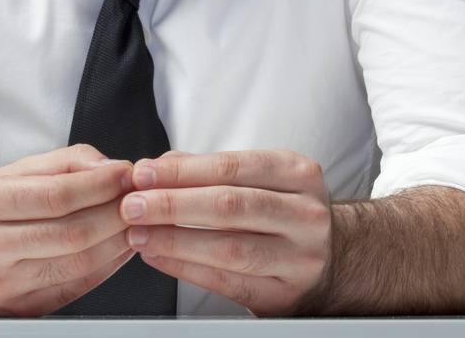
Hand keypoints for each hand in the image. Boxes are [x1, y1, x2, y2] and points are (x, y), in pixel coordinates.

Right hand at [0, 144, 136, 315]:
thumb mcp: (4, 175)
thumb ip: (60, 164)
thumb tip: (107, 167)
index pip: (55, 195)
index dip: (100, 185)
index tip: (126, 173)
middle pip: (73, 232)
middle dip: (117, 213)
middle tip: (140, 198)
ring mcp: (3, 283)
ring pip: (79, 263)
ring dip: (118, 241)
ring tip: (135, 221)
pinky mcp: (20, 309)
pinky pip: (75, 288)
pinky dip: (107, 267)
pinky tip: (118, 248)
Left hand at [118, 149, 334, 316]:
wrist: (332, 260)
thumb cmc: (284, 213)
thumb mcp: (263, 180)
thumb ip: (211, 170)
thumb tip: (158, 167)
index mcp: (298, 175)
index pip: (233, 167)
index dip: (183, 171)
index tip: (144, 174)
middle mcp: (305, 215)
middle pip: (231, 206)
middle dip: (173, 204)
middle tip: (132, 205)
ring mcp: (299, 258)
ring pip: (230, 248)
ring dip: (176, 240)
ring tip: (139, 234)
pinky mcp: (284, 296)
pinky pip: (229, 284)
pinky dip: (188, 269)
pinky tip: (160, 257)